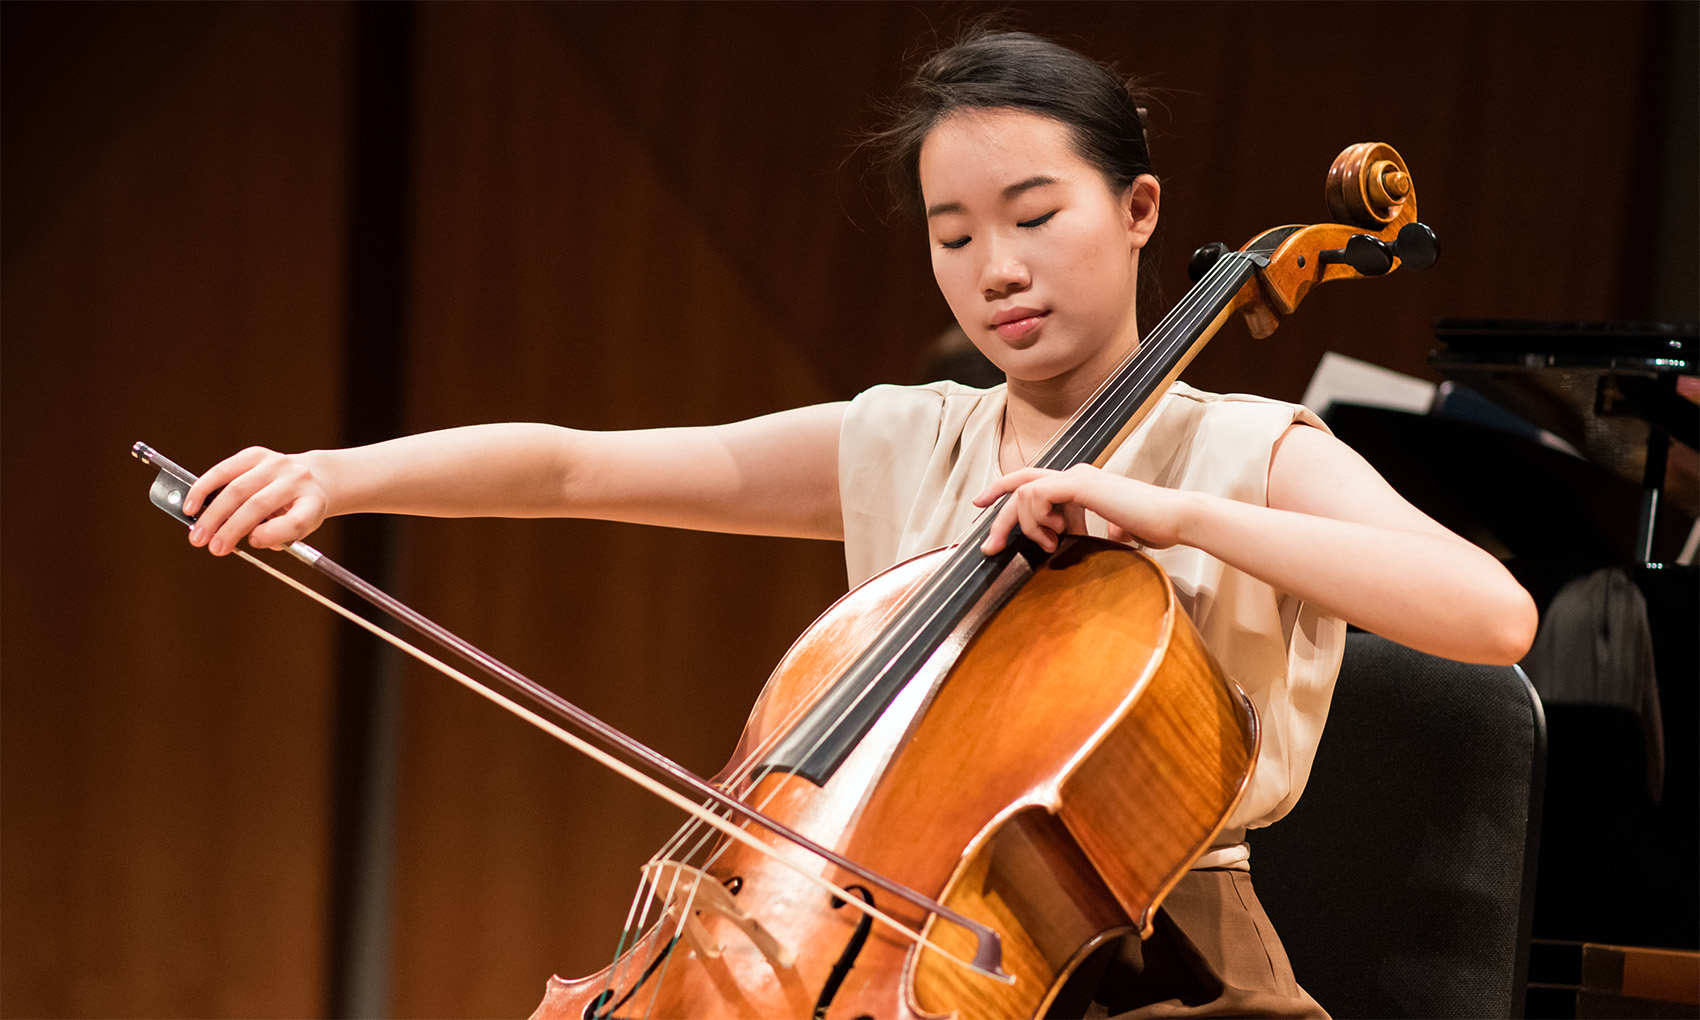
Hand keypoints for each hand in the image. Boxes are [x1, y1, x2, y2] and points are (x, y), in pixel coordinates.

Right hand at [184, 447, 330, 554]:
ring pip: (237, 488)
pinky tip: (191, 505)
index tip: (253, 542)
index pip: (296, 520)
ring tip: (199, 534)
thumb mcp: (300, 528)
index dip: (273, 533)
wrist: (312, 478)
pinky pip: (224, 471)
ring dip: (212, 514)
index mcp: (313, 503)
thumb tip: (248, 537)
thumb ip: (277, 536)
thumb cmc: (299, 509)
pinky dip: (204, 489)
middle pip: (259, 505)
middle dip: (230, 529)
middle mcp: (297, 480)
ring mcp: (276, 464)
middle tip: (212, 548)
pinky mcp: (256, 454)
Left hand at [973, 464, 1188, 554]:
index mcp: (1080, 484)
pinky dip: (1037, 517)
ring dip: (1027, 524)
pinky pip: (1038, 493)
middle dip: (997, 515)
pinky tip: (1057, 535)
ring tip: (1050, 544)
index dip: (1002, 492)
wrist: (1175, 519)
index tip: (981, 510)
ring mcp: (1077, 476)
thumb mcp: (1115, 532)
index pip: (1031, 482)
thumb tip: (1100, 540)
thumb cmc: (1153, 526)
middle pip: (1019, 484)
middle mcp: (1075, 474)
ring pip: (1024, 492)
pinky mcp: (1081, 484)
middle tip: (988, 547)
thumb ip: (1100, 531)